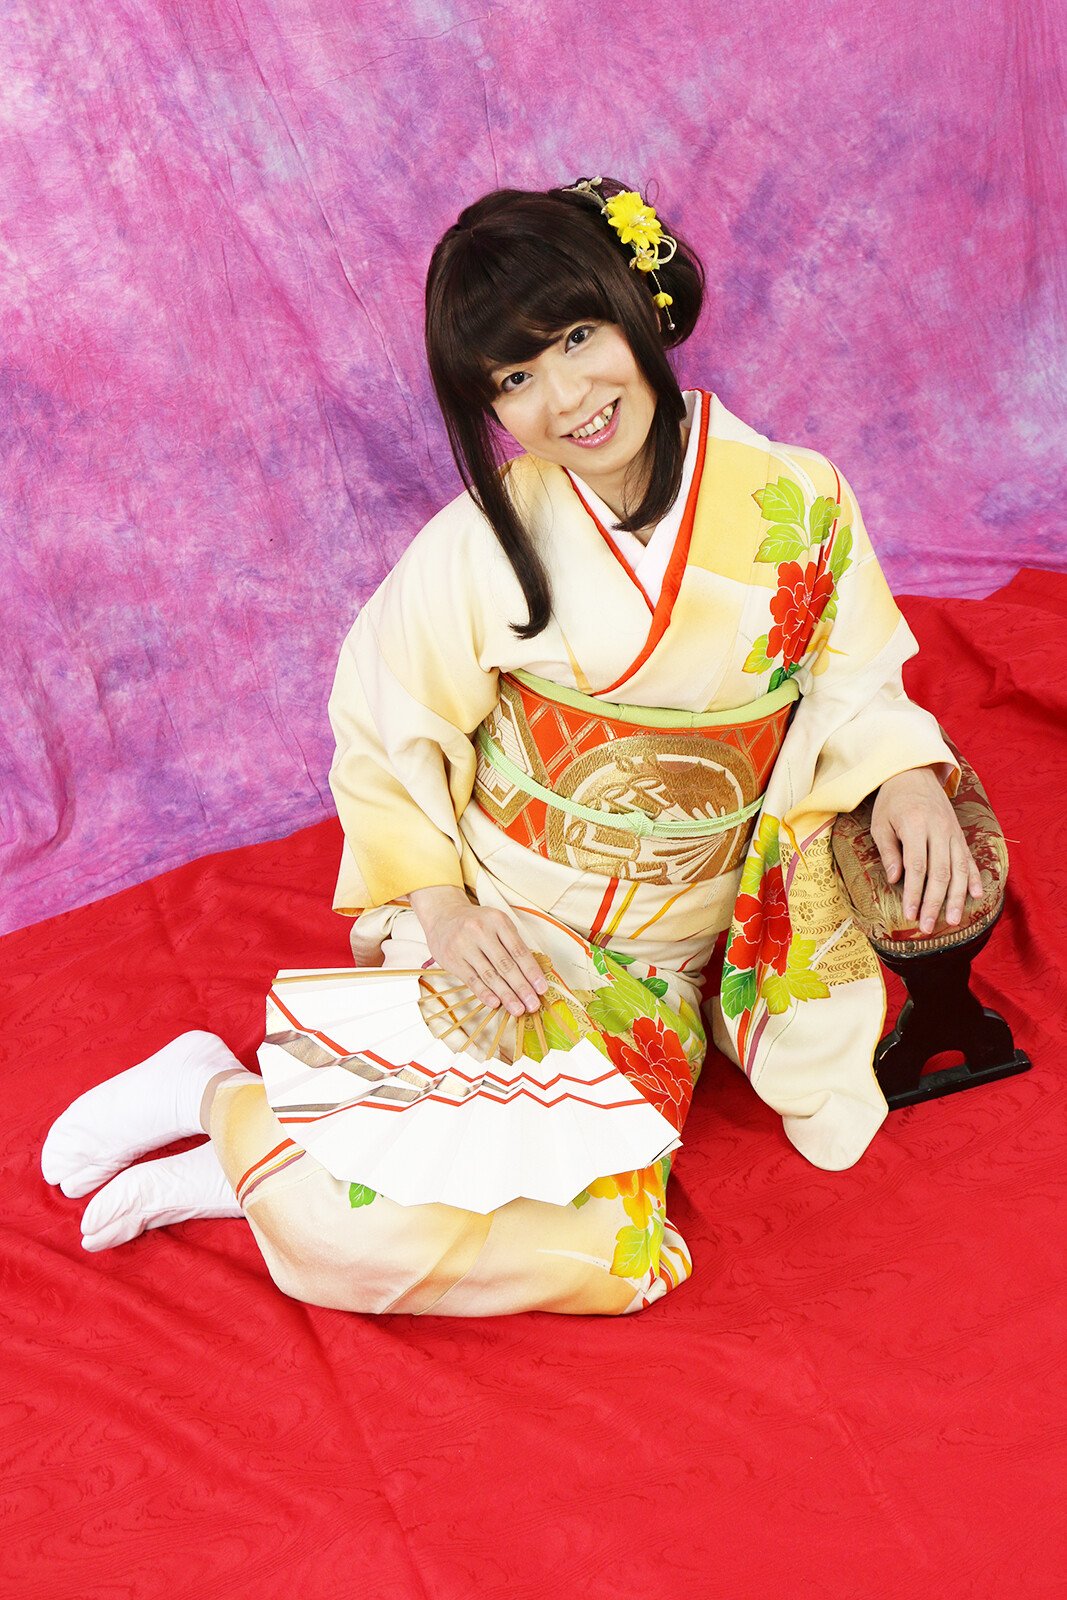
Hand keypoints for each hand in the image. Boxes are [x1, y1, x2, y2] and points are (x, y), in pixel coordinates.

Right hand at [408, 886, 547, 1016]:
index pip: (519, 951)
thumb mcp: (496, 923)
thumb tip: (532, 975)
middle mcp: (480, 931)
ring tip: (517, 1009)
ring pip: (489, 975)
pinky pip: (471, 979)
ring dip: (506, 995)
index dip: (532, 972)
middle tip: (533, 1004)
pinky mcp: (452, 959)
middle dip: (522, 988)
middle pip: (505, 965)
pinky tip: (495, 1004)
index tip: (542, 988)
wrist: (442, 914)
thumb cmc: (476, 923)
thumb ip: (512, 944)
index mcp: (498, 920)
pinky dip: (484, 993)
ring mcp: (464, 945)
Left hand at [870, 766, 982, 934]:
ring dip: (957, 897)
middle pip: (940, 873)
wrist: (914, 772)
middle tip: (928, 926)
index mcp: (915, 825)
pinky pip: (970, 858)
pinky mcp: (960, 834)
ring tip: (953, 921)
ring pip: (959, 869)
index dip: (914, 893)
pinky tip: (976, 896)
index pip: (917, 866)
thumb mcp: (880, 823)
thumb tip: (896, 879)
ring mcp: (952, 832)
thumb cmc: (892, 801)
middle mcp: (938, 829)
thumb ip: (889, 851)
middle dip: (935, 903)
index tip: (910, 914)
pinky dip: (975, 878)